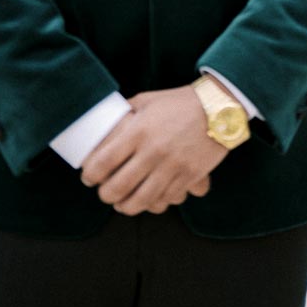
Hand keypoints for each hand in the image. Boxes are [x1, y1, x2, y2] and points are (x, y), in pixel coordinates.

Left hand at [79, 85, 226, 215]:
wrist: (218, 107)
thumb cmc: (179, 102)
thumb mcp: (148, 100)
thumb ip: (127, 111)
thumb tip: (108, 119)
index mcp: (139, 131)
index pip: (104, 162)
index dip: (90, 175)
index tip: (88, 179)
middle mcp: (153, 151)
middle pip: (119, 187)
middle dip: (106, 196)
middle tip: (104, 195)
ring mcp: (172, 166)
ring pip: (142, 200)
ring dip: (127, 207)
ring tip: (122, 205)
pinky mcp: (189, 177)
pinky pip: (167, 200)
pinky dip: (155, 204)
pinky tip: (149, 201)